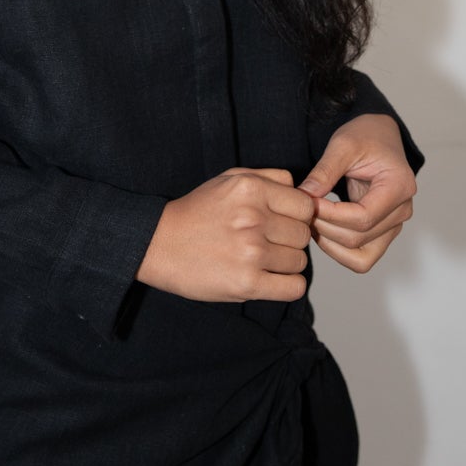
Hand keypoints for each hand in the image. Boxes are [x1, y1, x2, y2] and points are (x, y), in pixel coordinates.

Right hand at [136, 166, 316, 303]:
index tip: (282, 222)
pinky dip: (288, 286)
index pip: (305, 206)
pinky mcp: (246, 284)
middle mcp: (253, 219)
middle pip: (303, 235)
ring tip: (261, 259)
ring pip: (300, 261)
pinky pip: (294, 288)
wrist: (159, 244)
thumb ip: (270, 177)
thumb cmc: (197, 212)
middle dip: (290, 239)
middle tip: (267, 242)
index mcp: (251, 189)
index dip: (298, 216)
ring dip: (286, 263)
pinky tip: (271, 279)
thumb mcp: (229, 179)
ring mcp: (250, 253)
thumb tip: (304, 190)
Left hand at [298, 112, 416, 274]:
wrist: (378, 136)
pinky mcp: (382, 233)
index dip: (330, 215)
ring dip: (330, 244)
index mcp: (399, 186)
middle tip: (300, 211)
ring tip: (310, 222)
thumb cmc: (366, 136)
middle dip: (324, 228)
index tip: (307, 203)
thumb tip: (303, 197)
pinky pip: (361, 257)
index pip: (363, 217)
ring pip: (360, 256)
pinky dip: (338, 251)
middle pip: (359, 238)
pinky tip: (322, 230)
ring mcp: (394, 225)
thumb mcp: (343, 145)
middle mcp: (402, 210)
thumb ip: (324, 172)